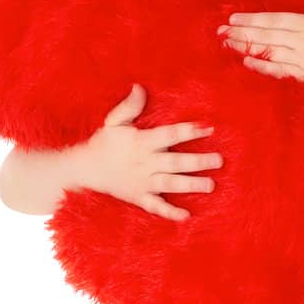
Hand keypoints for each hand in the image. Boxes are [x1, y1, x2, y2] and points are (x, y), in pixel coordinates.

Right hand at [82, 84, 221, 221]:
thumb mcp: (114, 122)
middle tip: (219, 160)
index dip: (189, 131)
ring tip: (210, 185)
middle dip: (198, 161)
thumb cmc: (104, 143)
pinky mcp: (138, 197)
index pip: (170, 135)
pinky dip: (169, 213)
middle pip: (176, 162)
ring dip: (191, 185)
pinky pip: (155, 207)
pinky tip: (186, 216)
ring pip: (170, 184)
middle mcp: (145, 163)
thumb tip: (140, 87)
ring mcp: (142, 182)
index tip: (209, 128)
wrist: (84, 169)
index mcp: (142, 142)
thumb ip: (129, 106)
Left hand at [216, 0, 303, 91]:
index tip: (233, 17)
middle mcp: (303, 41)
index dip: (252, 19)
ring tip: (227, 44)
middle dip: (241, 33)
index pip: (274, 20)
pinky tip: (247, 62)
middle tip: (220, 31)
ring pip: (269, 52)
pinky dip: (263, 67)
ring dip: (247, 48)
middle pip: (266, 36)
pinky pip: (280, 70)